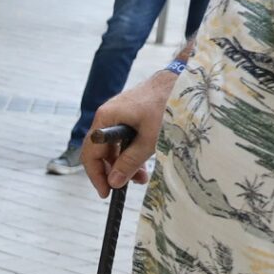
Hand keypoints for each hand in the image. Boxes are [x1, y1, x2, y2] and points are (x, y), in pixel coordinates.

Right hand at [81, 71, 175, 196]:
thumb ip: (129, 162)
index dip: (96, 175)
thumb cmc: (166, 105)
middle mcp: (107, 116)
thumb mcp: (149, 140)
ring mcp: (118, 115)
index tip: (106, 192)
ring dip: (124, 163)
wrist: (182, 81)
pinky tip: (143, 162)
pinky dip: (131, 152)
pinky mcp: (129, 115)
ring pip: (114, 147)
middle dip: (113, 171)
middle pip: (101, 152)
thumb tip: (114, 182)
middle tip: (127, 186)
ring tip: (141, 176)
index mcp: (105, 119)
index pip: (91, 153)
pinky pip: (123, 138)